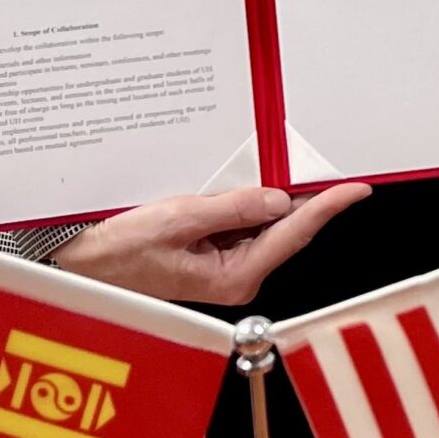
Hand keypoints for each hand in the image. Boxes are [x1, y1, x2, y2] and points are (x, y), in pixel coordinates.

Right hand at [49, 183, 371, 309]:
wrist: (82, 266)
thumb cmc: (117, 253)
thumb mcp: (176, 220)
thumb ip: (231, 208)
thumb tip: (276, 198)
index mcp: (235, 274)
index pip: (294, 232)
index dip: (328, 206)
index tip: (356, 189)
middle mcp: (237, 273)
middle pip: (283, 226)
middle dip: (298, 195)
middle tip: (311, 163)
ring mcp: (225, 266)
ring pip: (262, 222)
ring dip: (265, 196)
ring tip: (265, 172)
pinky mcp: (211, 255)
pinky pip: (240, 223)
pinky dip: (242, 202)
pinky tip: (235, 186)